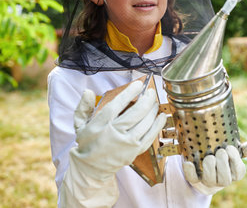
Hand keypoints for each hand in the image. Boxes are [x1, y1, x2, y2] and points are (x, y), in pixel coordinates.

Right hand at [60, 81, 166, 206]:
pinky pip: (151, 136)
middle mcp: (115, 133)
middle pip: (137, 112)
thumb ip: (83, 107)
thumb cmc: (87, 143)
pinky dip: (158, 124)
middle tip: (150, 92)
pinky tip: (161, 116)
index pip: (118, 104)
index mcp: (101, 124)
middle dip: (147, 99)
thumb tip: (87, 92)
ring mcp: (127, 143)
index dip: (130, 92)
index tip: (138, 84)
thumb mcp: (80, 125)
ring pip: (146, 122)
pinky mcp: (135, 151)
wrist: (91, 168)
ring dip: (153, 109)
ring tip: (154, 102)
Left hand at [183, 141, 246, 194]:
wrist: (205, 165)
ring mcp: (208, 182)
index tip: (230, 148)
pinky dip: (190, 171)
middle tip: (219, 151)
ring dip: (209, 168)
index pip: (239, 172)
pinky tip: (189, 162)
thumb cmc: (222, 157)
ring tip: (209, 156)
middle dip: (222, 165)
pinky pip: (192, 179)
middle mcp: (222, 181)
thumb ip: (242, 149)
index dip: (235, 161)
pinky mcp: (195, 181)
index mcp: (234, 174)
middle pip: (225, 180)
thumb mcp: (232, 152)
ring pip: (210, 180)